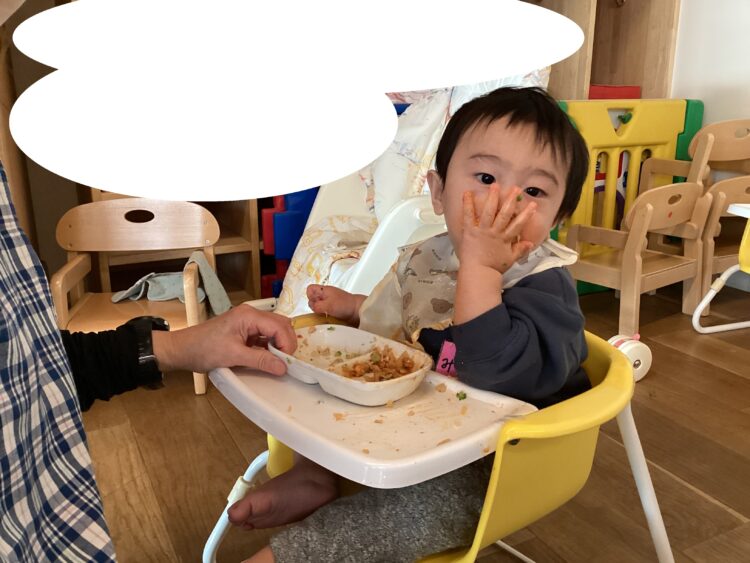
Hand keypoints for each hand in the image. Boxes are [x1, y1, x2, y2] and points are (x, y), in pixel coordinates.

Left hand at [152, 304, 295, 374]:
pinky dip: (269, 347)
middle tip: (285, 363)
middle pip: (280, 325)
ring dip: (278, 345)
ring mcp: (248, 321)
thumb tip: (283, 368)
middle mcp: (251, 314)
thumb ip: (261, 360)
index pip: (279, 326)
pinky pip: (264, 336)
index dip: (287, 344)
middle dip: (286, 343)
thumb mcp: (233, 356)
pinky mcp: (244, 330)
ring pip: (274, 330)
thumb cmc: (204, 349)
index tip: (286, 363)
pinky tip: (267, 359)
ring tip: (277, 362)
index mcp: (249, 315)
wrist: (182, 350)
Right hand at [306, 284, 364, 325]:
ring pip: (318, 306)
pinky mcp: (332, 309)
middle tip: (322, 310)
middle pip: (312, 299)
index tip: (316, 303)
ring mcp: (329, 302)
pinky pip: (323, 312)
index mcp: (324, 290)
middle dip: (315, 306)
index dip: (310, 296)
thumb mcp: (328, 305)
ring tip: (326, 315)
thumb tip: (312, 307)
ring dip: (319, 312)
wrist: (358, 311)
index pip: (310, 289)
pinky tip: (329, 318)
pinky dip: (324, 315)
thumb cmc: (344, 305)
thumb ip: (317, 306)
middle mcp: (325, 295)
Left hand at [459, 185, 535, 273]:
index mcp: (505, 239)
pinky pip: (468, 216)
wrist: (478, 273)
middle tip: (515, 188)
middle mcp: (495, 232)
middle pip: (504, 214)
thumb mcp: (510, 259)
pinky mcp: (469, 231)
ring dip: (492, 198)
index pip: (518, 224)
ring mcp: (482, 230)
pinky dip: (467, 204)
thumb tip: (530, 243)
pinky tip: (467, 193)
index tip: (532, 204)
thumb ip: (520, 250)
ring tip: (495, 185)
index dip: (526, 214)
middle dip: (510, 200)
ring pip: (489, 212)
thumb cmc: (494, 268)